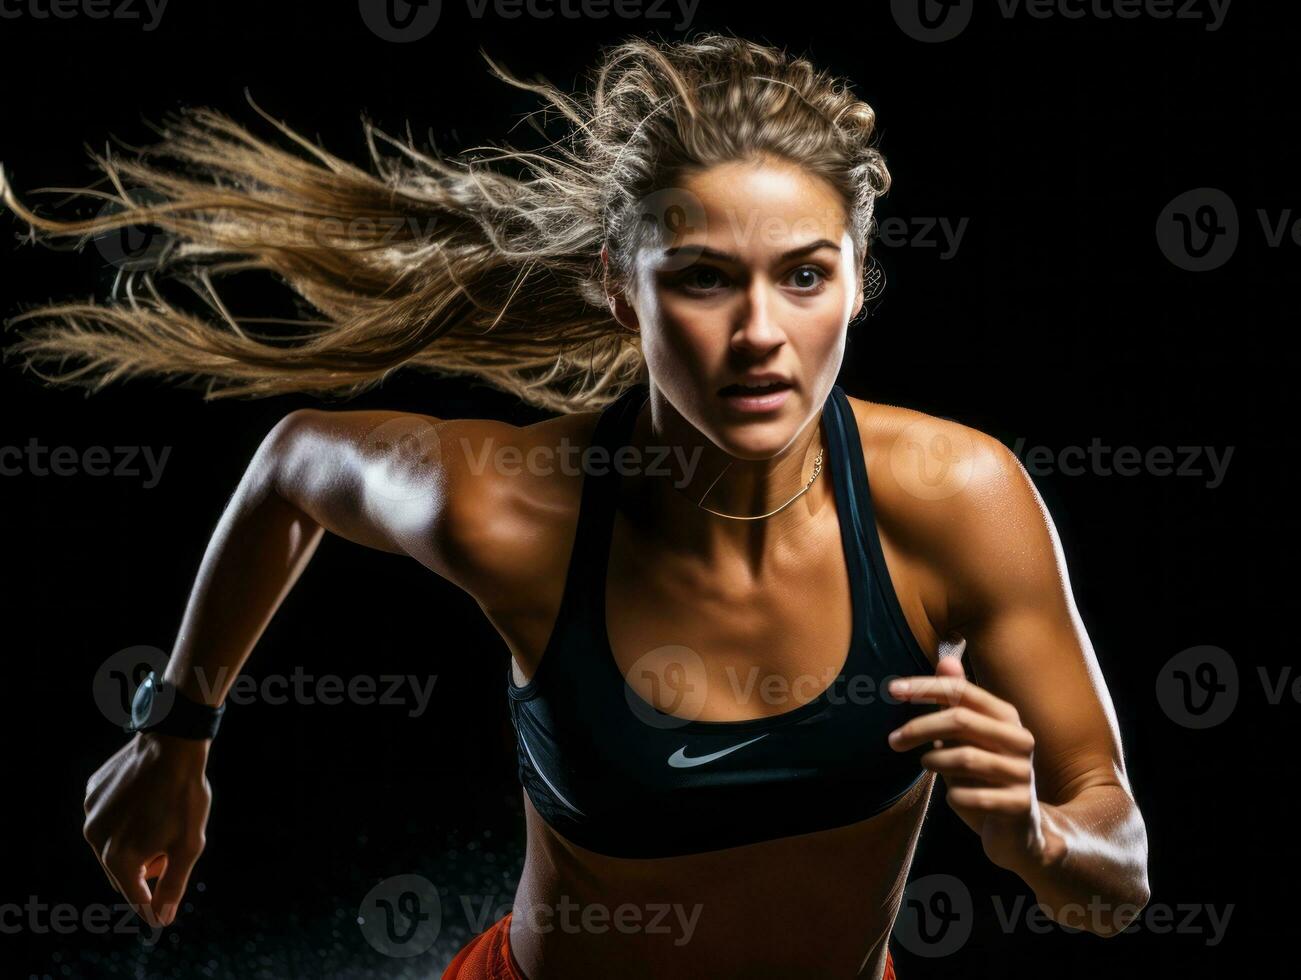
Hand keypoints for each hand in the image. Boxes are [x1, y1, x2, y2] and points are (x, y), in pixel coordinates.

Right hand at [83, 732, 212, 928]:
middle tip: (169, 851)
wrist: (172, 745)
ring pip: (110, 845)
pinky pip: (106, 818)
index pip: (135, 897)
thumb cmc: (185, 797)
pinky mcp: (91, 794)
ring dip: (133, 845)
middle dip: (145, 870)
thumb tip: (160, 920)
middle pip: (121, 873)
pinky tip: (144, 801)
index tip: (161, 915)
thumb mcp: (188, 846)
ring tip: (159, 822)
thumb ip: (172, 886)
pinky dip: (124, 819)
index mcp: (117, 857)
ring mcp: (90, 815)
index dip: (152, 907)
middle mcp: (95, 839)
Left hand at [886, 656, 1055, 872]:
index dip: (926, 687)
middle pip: (961, 719)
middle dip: (920, 727)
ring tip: (929, 766)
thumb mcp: (969, 737)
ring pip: (964, 758)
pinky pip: (971, 796)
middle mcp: (1019, 739)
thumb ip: (957, 701)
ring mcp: (1022, 773)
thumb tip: (945, 659)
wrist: (1019, 832)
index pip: (962, 691)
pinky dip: (953, 796)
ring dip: (935, 762)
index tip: (892, 689)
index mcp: (1006, 717)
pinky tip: (955, 797)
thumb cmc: (984, 776)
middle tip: (893, 740)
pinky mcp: (1020, 806)